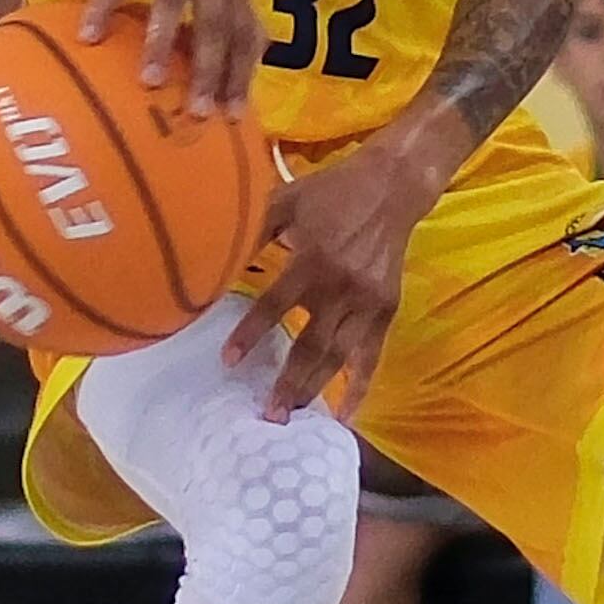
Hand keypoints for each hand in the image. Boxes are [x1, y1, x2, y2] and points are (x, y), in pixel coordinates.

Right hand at [57, 0, 260, 112]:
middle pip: (215, 24)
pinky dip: (104, 8)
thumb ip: (234, 6)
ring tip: (151, 82)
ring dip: (161, 45)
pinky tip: (90, 36)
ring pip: (172, 3)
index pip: (245, 32)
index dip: (242, 74)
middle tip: (200, 113)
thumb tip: (263, 55)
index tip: (235, 116)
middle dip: (211, 71)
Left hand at [226, 139, 440, 418]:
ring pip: (339, 356)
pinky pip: (371, 356)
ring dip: (315, 389)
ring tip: (293, 417)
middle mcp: (341, 287)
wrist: (391, 187)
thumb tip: (212, 251)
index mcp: (312, 259)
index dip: (251, 334)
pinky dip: (359, 387)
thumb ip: (254, 228)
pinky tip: (344, 415)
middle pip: (311, 343)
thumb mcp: (287, 200)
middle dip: (288, 381)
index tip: (228, 362)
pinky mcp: (385, 310)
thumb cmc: (330, 193)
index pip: (275, 305)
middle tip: (266, 415)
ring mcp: (366, 302)